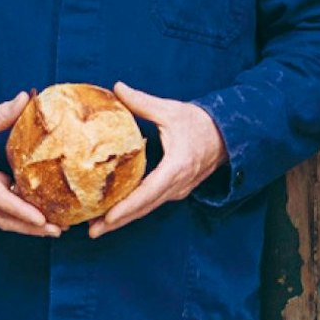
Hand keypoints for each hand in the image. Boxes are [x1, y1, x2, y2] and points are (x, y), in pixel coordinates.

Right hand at [0, 92, 60, 236]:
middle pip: (2, 217)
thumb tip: (26, 99)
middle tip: (58, 230)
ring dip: (26, 224)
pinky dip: (18, 213)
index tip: (42, 219)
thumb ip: (1, 114)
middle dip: (30, 228)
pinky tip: (38, 209)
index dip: (21, 210)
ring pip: (1, 216)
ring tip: (53, 226)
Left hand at [90, 82, 229, 237]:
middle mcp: (177, 185)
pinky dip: (134, 210)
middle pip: (144, 209)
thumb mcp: (170, 110)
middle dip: (117, 222)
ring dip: (124, 219)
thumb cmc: (200, 123)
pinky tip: (117, 211)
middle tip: (92, 231)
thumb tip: (117, 88)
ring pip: (147, 209)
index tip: (108, 218)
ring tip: (97, 227)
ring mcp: (178, 190)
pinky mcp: (177, 190)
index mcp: (176, 167)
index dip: (127, 207)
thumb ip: (142, 102)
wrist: (228, 134)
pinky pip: (152, 203)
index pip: (148, 193)